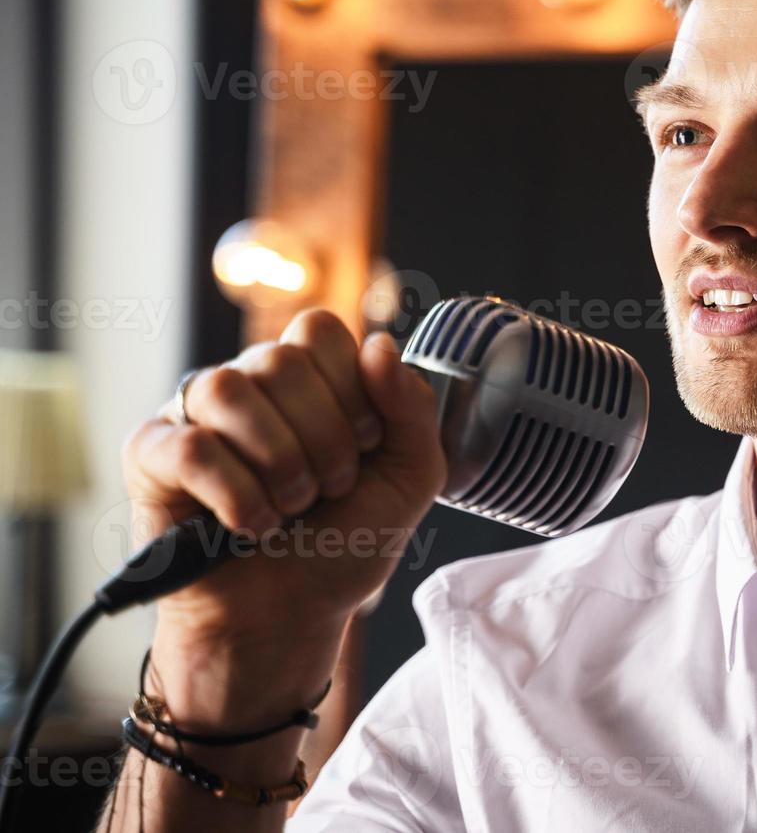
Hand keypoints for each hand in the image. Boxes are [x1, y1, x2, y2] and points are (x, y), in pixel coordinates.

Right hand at [120, 308, 446, 651]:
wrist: (291, 617)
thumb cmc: (345, 542)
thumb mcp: (410, 478)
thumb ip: (414, 408)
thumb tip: (378, 345)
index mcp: (306, 378)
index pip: (319, 331)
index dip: (353, 390)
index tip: (365, 447)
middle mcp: (246, 384)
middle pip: (280, 360)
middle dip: (325, 439)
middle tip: (328, 490)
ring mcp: (193, 417)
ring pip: (228, 390)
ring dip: (280, 463)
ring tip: (291, 508)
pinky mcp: (150, 458)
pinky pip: (190, 448)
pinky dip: (237, 495)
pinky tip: (251, 526)